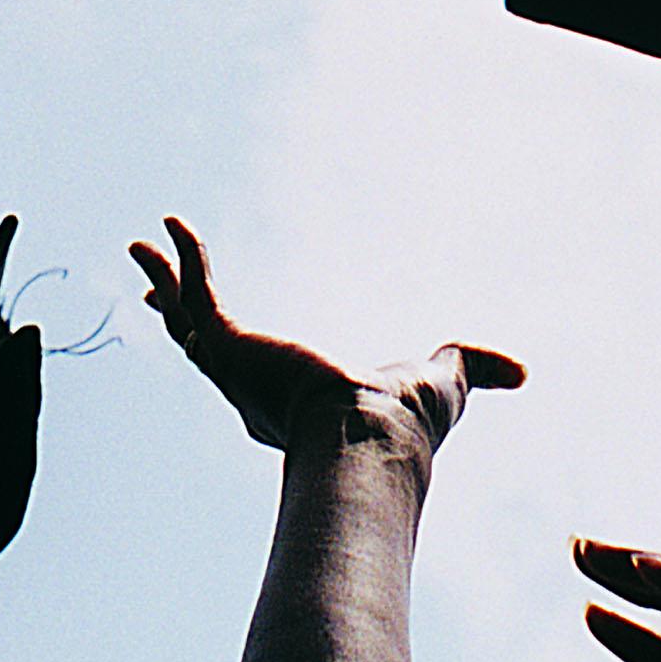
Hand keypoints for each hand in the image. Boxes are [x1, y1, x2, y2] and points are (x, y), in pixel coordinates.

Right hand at [132, 218, 521, 474]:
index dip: (234, 352)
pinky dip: (181, 259)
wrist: (372, 435)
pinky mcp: (230, 346)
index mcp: (294, 406)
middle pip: (204, 348)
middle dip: (179, 318)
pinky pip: (195, 296)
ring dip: (161, 282)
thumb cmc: (406, 421)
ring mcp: (236, 370)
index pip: (254, 374)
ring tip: (137, 248)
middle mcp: (254, 392)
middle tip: (157, 290)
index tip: (222, 334)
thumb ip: (474, 367)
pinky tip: (170, 226)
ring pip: (184, 321)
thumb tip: (523, 372)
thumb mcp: (444, 381)